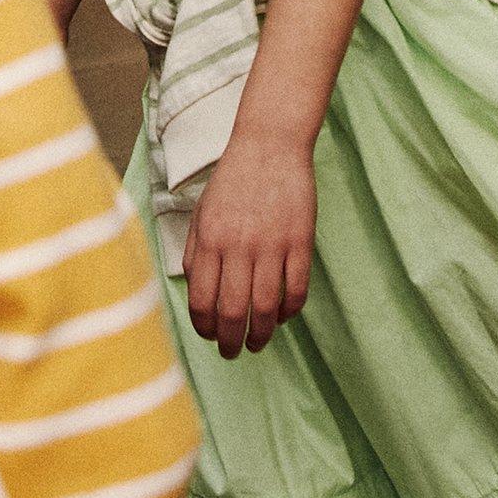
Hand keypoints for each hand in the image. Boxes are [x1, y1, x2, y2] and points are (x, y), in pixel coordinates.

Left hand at [183, 135, 315, 357]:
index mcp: (210, 241)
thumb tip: (198, 298)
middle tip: (233, 352)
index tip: (210, 336)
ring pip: (266, 306)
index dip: (205, 328)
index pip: (202, 301)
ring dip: (262, 333)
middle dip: (231, 341)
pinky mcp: (301, 240)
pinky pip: (297, 288)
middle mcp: (239, 246)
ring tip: (258, 342)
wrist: (269, 145)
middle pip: (233, 311)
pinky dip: (290, 310)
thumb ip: (197, 255)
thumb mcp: (202, 215)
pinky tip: (284, 315)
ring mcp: (272, 244)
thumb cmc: (232, 182)